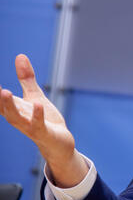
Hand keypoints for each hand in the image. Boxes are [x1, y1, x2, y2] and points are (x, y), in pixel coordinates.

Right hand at [0, 54, 87, 186]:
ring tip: (5, 92)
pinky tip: (37, 105)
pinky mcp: (44, 133)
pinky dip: (37, 116)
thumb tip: (20, 56)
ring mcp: (30, 127)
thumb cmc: (46, 120)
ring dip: (9, 106)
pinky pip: (38, 125)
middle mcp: (19, 119)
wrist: (59, 144)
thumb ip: (26, 78)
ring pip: (16, 118)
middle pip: (3, 108)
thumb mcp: (35, 96)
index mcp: (14, 109)